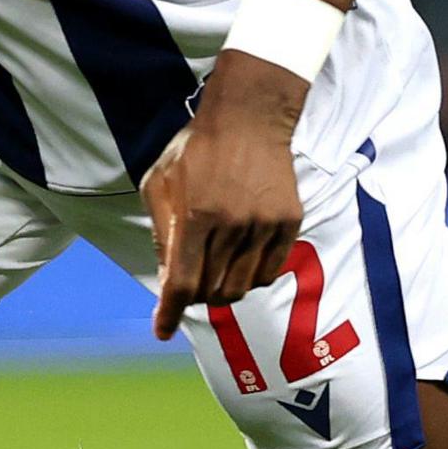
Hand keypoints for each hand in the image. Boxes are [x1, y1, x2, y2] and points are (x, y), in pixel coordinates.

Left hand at [144, 56, 310, 339]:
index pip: (183, 282)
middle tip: (190, 283)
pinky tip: (239, 262)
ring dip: (222, 289)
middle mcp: (232, 225)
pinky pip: (268, 273)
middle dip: (195, 296)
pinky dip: (250, 278)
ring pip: (241, 287)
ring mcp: (264, 225)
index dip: (170, 312)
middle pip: (212, 291)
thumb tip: (166, 278)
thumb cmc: (196, 148)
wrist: (250, 118)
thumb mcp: (159, 182)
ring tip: (214, 269)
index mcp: (196, 216)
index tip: (162, 331)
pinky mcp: (288, 223)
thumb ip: (160, 231)